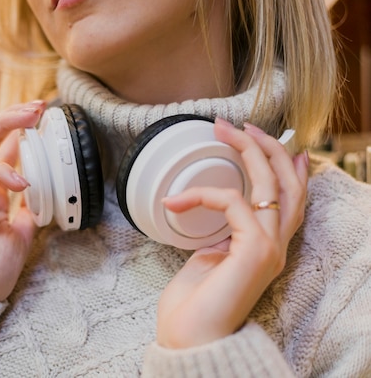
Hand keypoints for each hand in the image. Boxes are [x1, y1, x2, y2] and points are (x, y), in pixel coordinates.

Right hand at [0, 101, 45, 306]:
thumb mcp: (20, 237)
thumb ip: (29, 211)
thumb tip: (46, 192)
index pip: (6, 152)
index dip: (24, 133)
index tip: (48, 120)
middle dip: (13, 117)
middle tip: (38, 106)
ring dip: (3, 125)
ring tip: (30, 119)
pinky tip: (19, 181)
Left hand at [156, 118, 308, 347]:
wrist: (190, 340)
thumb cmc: (194, 304)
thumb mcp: (208, 255)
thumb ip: (221, 232)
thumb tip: (216, 206)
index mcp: (265, 246)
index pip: (289, 197)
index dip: (285, 164)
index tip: (263, 137)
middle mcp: (276, 245)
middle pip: (289, 183)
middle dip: (267, 146)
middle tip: (239, 125)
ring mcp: (270, 248)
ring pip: (272, 184)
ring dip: (248, 151)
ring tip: (223, 131)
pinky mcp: (255, 251)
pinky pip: (234, 203)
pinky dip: (203, 195)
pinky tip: (176, 201)